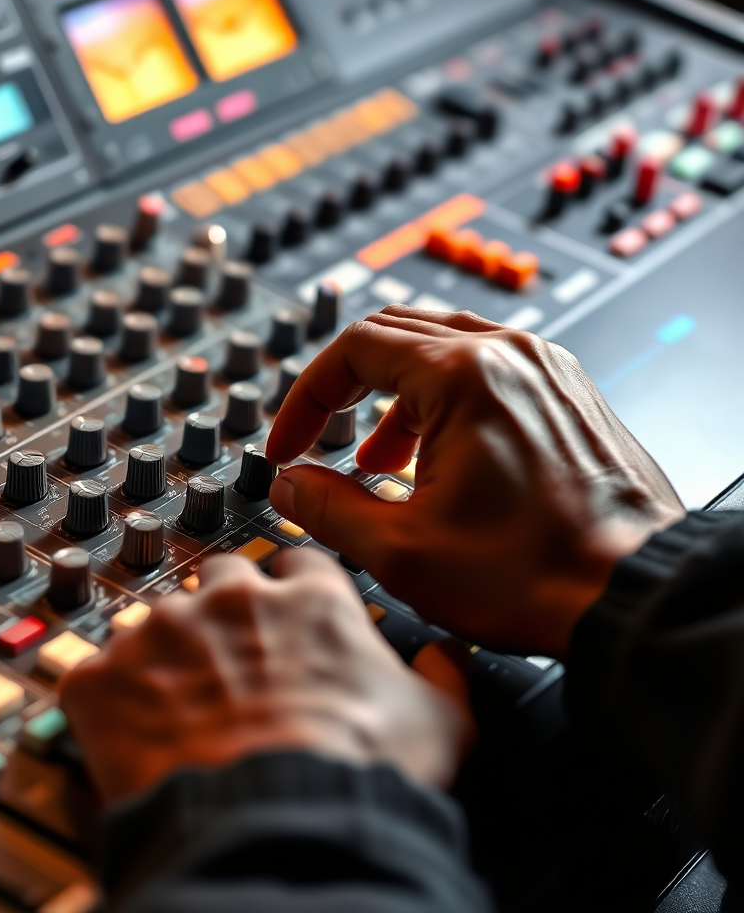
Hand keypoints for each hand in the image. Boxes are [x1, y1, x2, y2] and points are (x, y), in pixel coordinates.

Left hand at [59, 548, 472, 804]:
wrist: (276, 827)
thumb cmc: (356, 774)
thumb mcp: (437, 724)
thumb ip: (442, 677)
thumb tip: (445, 658)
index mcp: (307, 601)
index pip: (296, 567)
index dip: (293, 596)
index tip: (287, 619)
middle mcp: (231, 599)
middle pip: (220, 579)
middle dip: (224, 612)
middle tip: (228, 665)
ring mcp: (161, 632)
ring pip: (155, 622)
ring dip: (166, 656)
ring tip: (180, 712)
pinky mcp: (103, 676)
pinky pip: (95, 673)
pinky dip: (110, 700)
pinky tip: (133, 736)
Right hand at [266, 308, 684, 656]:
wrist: (638, 596)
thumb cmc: (537, 575)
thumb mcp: (402, 551)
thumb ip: (328, 509)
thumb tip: (290, 487)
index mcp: (463, 374)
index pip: (353, 349)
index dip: (306, 398)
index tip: (290, 445)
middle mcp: (508, 354)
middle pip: (394, 333)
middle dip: (346, 388)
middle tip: (321, 437)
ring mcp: (545, 368)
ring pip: (442, 348)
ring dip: (395, 396)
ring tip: (380, 460)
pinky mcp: (567, 392)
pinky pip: (488, 369)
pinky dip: (444, 400)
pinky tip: (440, 458)